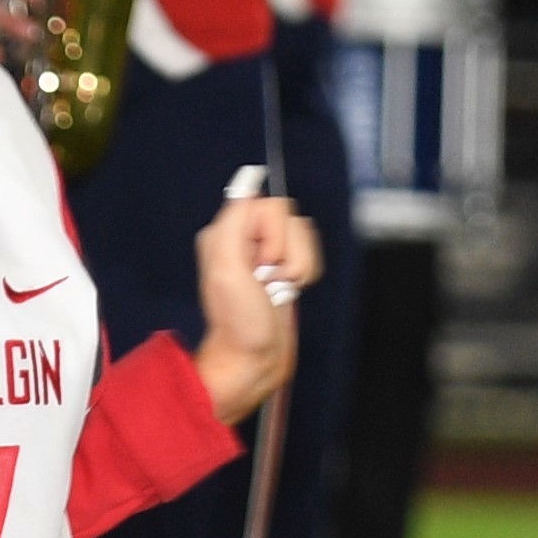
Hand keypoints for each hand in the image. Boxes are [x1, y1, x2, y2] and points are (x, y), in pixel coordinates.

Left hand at [191, 191, 317, 424]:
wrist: (256, 358)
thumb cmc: (239, 321)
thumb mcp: (227, 268)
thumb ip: (235, 220)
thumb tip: (249, 179)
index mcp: (227, 231)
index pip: (270, 205)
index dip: (274, 234)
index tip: (261, 263)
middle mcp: (247, 237)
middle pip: (291, 219)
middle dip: (289, 253)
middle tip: (269, 281)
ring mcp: (268, 253)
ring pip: (304, 236)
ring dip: (298, 267)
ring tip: (278, 290)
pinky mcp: (286, 267)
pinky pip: (310, 253)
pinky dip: (306, 274)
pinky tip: (288, 291)